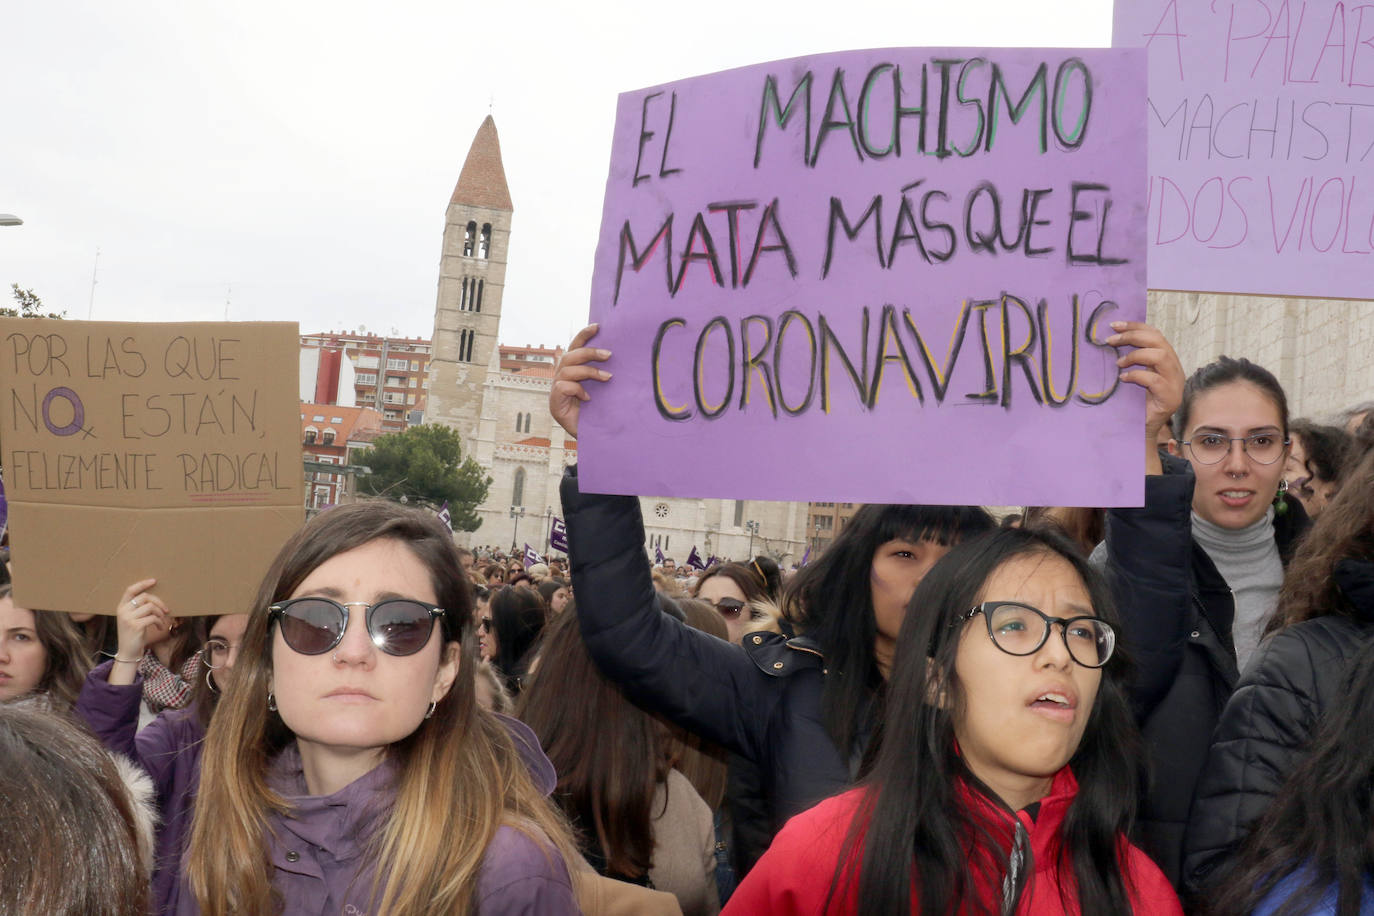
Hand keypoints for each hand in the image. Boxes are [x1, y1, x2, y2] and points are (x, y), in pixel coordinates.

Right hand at [113, 578, 171, 663]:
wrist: (128, 652)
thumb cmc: (134, 634)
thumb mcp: (133, 619)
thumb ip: (139, 608)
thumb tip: (157, 599)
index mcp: (121, 607)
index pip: (130, 590)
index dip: (142, 584)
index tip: (154, 581)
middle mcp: (122, 611)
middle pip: (145, 597)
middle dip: (159, 602)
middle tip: (166, 610)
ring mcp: (128, 618)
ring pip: (150, 607)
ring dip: (160, 614)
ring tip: (162, 621)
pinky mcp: (135, 626)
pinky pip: (153, 617)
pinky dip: (160, 622)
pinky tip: (160, 627)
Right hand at [549, 324, 611, 438]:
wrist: (595, 438)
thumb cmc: (600, 412)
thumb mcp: (604, 389)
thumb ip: (603, 373)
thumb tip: (618, 355)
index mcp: (572, 371)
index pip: (574, 347)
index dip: (583, 335)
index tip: (598, 326)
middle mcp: (561, 378)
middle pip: (570, 355)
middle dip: (590, 352)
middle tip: (609, 355)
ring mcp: (555, 390)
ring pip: (567, 369)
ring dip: (589, 372)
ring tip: (608, 378)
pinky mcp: (554, 403)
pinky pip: (563, 386)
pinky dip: (577, 389)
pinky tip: (588, 398)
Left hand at [1107, 321, 1183, 474]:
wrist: (1142, 430)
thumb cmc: (1135, 402)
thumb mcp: (1132, 375)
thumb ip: (1129, 359)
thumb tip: (1109, 339)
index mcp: (1166, 360)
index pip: (1155, 334)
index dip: (1135, 326)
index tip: (1114, 325)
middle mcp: (1174, 368)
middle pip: (1158, 340)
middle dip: (1132, 336)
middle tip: (1111, 341)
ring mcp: (1175, 383)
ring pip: (1161, 356)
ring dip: (1135, 355)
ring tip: (1118, 364)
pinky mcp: (1170, 398)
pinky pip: (1155, 380)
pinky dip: (1137, 376)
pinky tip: (1124, 379)